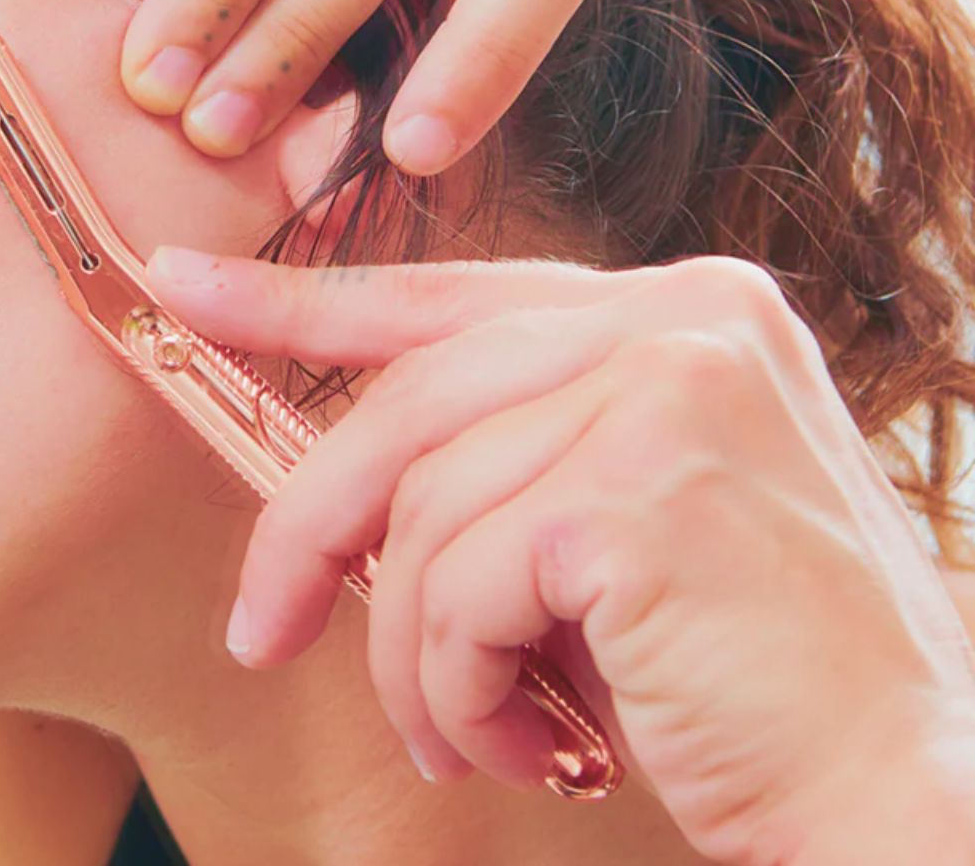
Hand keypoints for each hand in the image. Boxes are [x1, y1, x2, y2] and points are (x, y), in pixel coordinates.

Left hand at [143, 246, 974, 861]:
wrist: (897, 792)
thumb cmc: (746, 675)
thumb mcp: (619, 526)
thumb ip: (510, 459)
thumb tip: (342, 484)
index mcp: (680, 310)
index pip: (448, 294)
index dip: (298, 298)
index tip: (182, 286)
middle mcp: (682, 320)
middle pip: (406, 404)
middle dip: (306, 530)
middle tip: (258, 630)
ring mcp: (665, 392)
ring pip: (420, 516)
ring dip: (416, 658)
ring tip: (468, 730)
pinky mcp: (635, 492)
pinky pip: (453, 592)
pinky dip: (456, 691)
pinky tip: (524, 741)